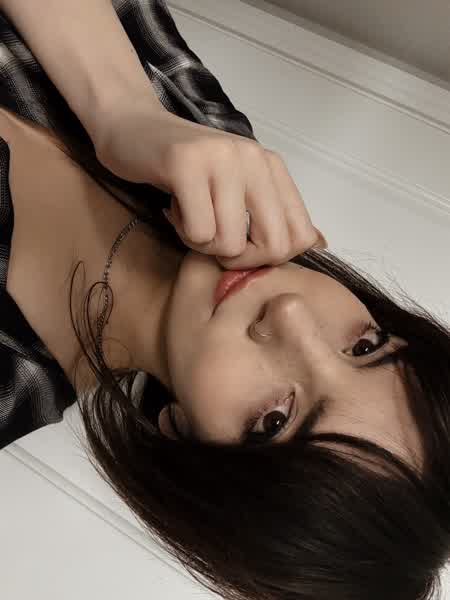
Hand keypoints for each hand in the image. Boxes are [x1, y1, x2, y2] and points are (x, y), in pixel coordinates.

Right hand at [94, 99, 327, 269]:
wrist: (132, 127)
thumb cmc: (186, 169)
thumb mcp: (237, 188)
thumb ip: (271, 213)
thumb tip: (319, 244)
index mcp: (272, 168)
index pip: (301, 236)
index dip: (269, 257)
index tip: (240, 244)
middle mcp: (255, 159)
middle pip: (274, 246)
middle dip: (239, 259)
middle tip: (212, 237)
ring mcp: (223, 159)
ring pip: (230, 244)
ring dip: (202, 244)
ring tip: (188, 214)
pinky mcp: (187, 164)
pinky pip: (199, 232)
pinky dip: (182, 232)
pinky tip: (174, 207)